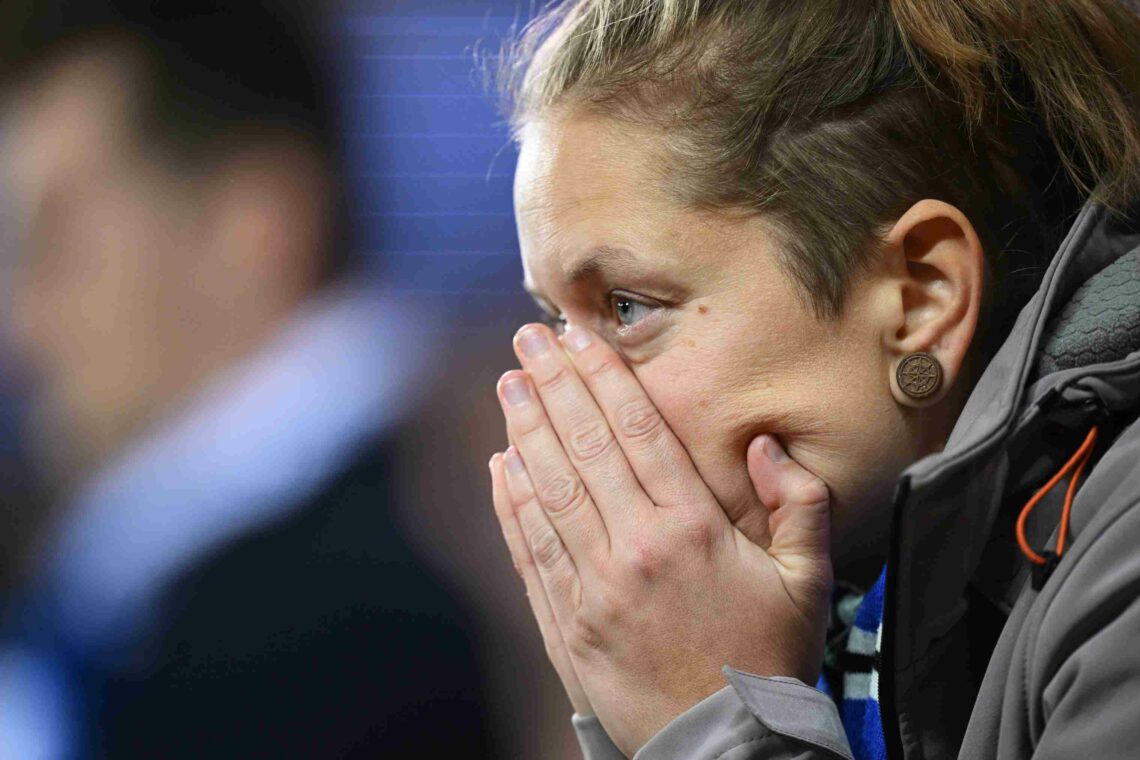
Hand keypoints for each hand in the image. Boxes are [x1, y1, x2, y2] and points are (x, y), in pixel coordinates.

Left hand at [487, 323, 833, 754]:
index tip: (577, 337)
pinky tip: (501, 466)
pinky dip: (512, 504)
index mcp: (693, 530)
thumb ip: (801, 505)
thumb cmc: (771, 660)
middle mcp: (636, 548)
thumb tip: (766, 443)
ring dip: (524, 431)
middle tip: (526, 339)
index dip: (603, 377)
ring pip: (550, 490)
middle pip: (584, 447)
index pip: (638, 432)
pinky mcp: (568, 622)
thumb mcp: (810, 582)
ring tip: (507, 386)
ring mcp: (595, 586)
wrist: (727, 749)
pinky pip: (531, 550)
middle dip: (553, 385)